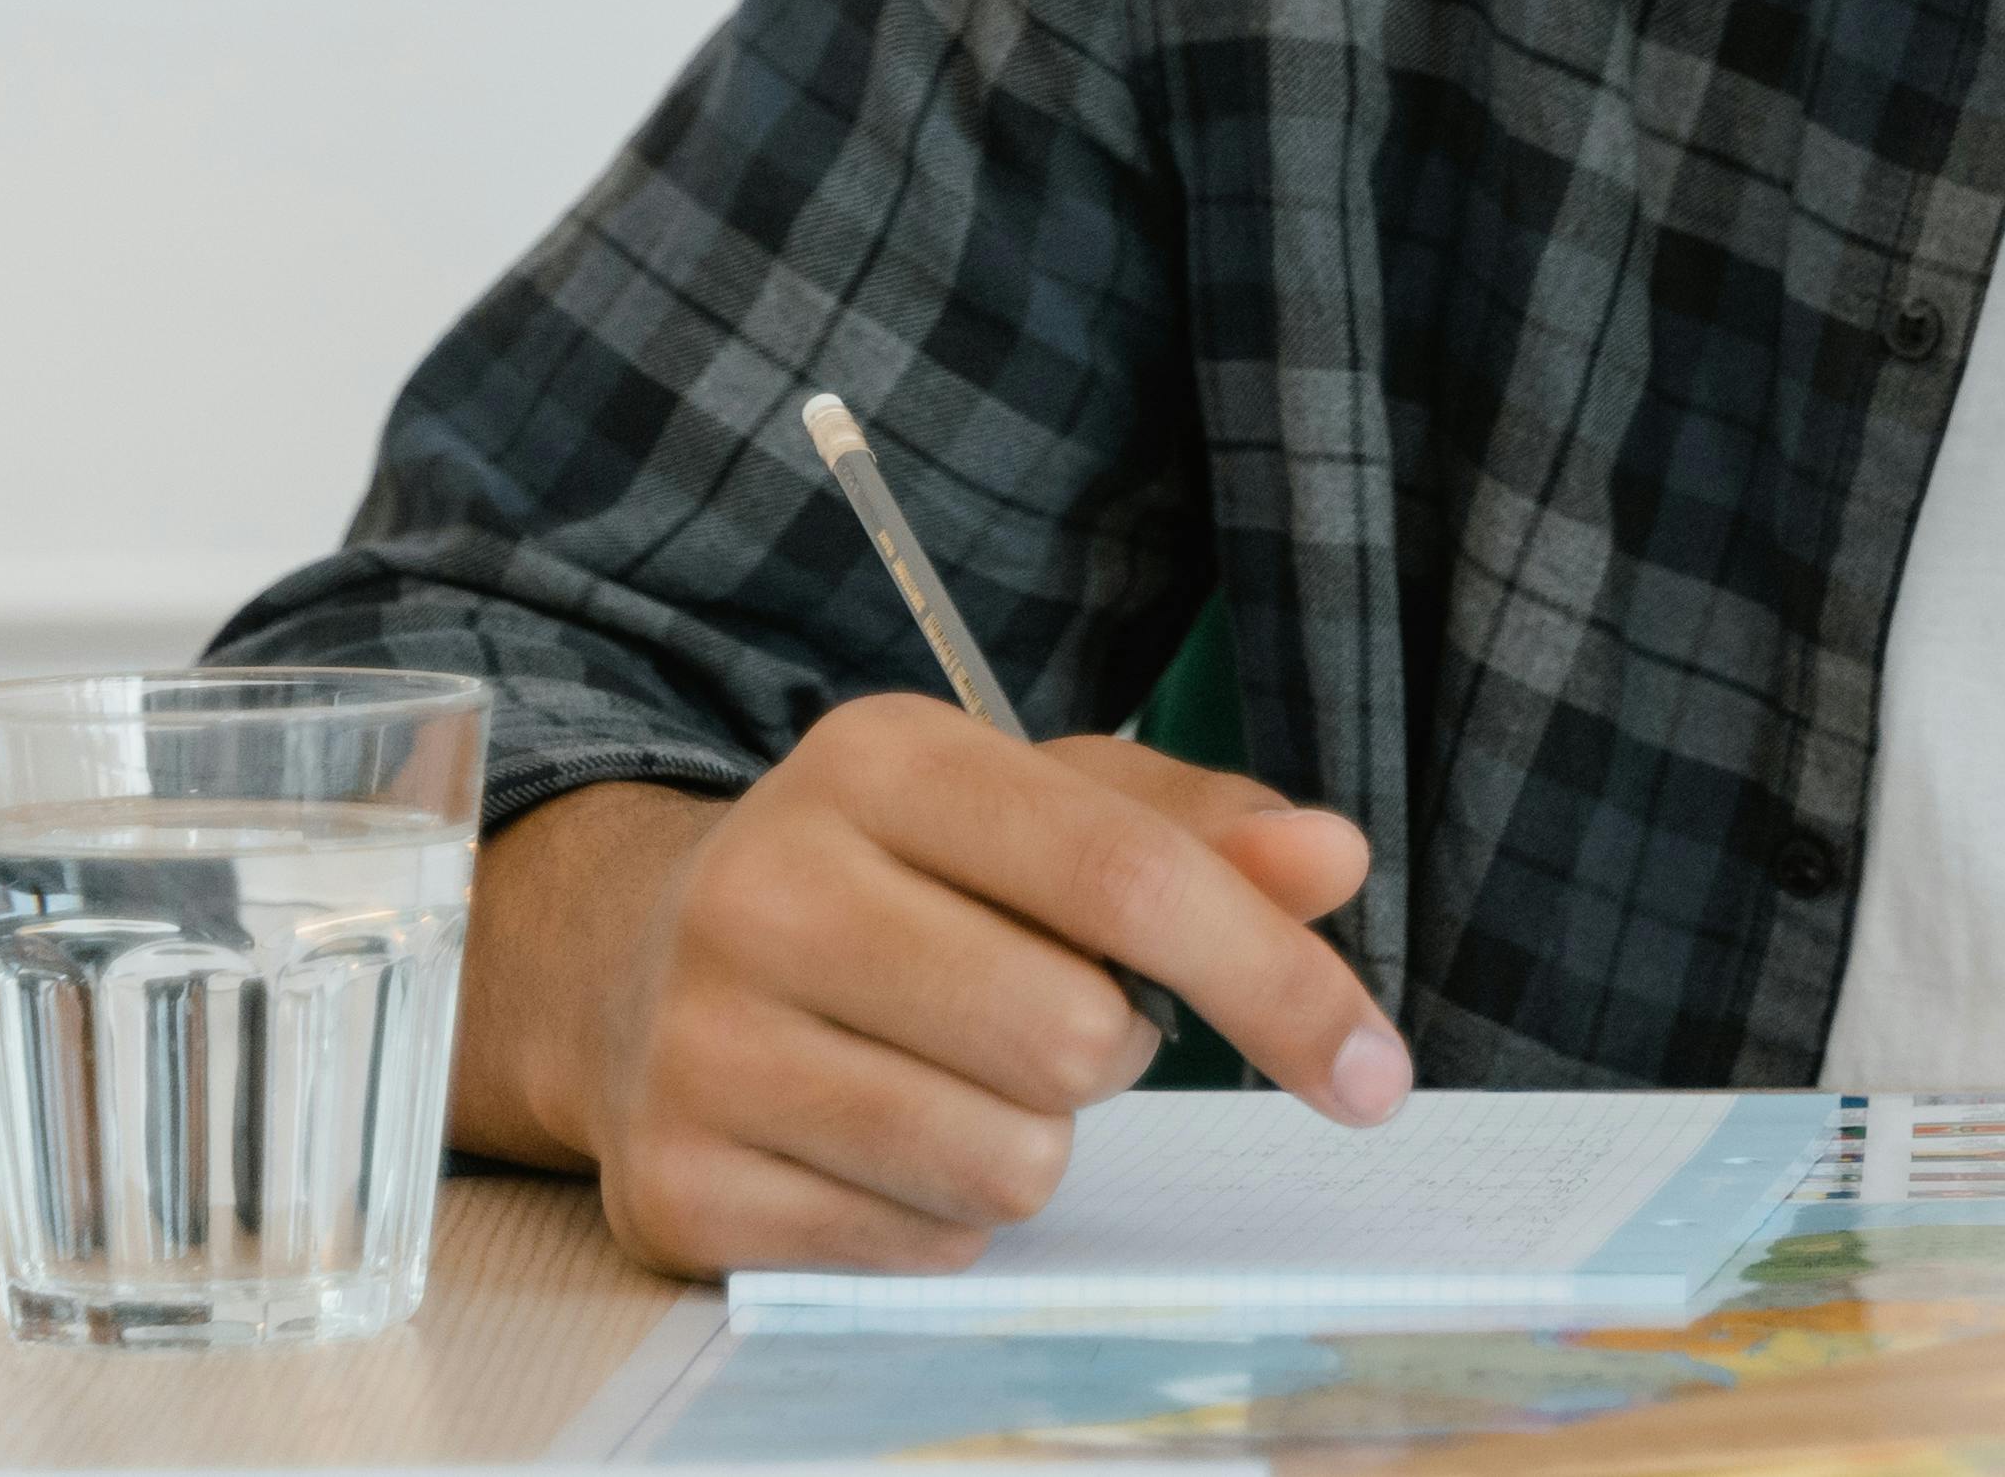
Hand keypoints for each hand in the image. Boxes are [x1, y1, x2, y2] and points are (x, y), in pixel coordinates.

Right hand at [460, 698, 1405, 1277]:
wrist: (629, 964)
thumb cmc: (893, 878)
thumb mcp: (1038, 809)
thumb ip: (1198, 833)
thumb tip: (1332, 860)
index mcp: (882, 759)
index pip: (1127, 876)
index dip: (1276, 980)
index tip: (1374, 1069)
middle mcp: (768, 886)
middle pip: (1073, 1037)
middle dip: (1110, 1050)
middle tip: (1047, 1014)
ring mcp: (702, 1042)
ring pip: (1006, 1159)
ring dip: (1032, 1139)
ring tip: (957, 1071)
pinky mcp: (674, 1184)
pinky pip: (918, 1245)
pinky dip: (943, 1211)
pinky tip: (878, 1137)